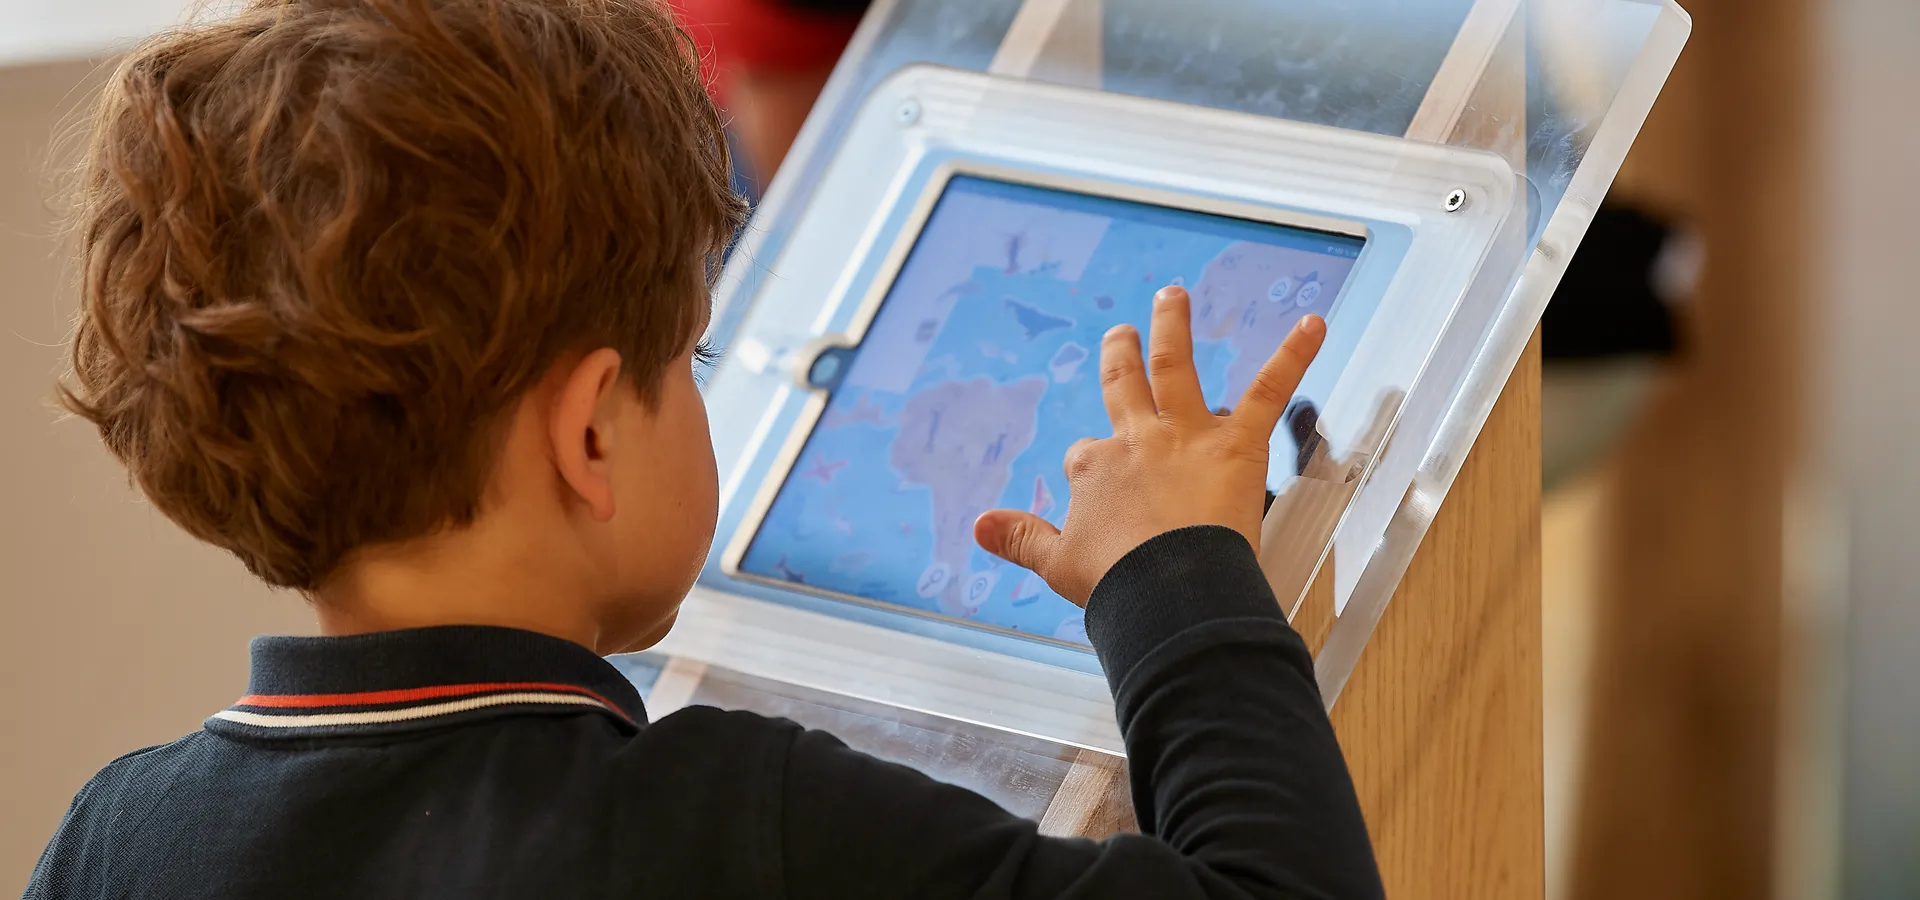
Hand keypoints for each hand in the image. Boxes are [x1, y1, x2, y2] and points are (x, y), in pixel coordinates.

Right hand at [973, 286, 1325, 606]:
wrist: (1168, 592)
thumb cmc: (1118, 584)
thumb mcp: (1056, 563)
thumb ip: (1021, 538)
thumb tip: (980, 526)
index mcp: (1096, 470)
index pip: (1086, 457)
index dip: (1091, 469)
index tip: (1093, 485)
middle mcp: (1137, 441)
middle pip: (1123, 385)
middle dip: (1120, 355)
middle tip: (1122, 332)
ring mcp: (1187, 437)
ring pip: (1176, 369)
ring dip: (1173, 329)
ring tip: (1171, 298)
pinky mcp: (1237, 445)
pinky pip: (1268, 391)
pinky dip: (1292, 357)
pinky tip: (1312, 325)